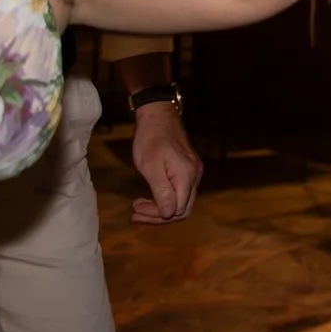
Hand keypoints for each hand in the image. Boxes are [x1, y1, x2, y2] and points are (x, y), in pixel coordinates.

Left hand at [129, 101, 202, 223]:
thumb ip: (161, 191)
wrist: (158, 116)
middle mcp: (195, 176)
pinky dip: (165, 198)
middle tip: (136, 212)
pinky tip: (151, 196)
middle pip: (182, 209)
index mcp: (187, 176)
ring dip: (161, 208)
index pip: (177, 209)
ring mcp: (194, 172)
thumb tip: (168, 214)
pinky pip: (181, 191)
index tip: (135, 210)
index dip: (156, 214)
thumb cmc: (150, 139)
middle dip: (158, 215)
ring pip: (182, 201)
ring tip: (139, 205)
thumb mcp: (150, 167)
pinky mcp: (189, 169)